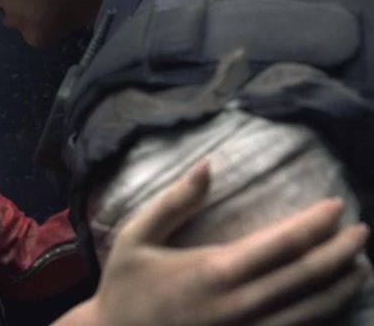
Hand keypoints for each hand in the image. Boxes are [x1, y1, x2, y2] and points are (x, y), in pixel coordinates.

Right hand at [55, 161, 369, 325]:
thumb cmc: (125, 286)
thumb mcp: (136, 237)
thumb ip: (173, 202)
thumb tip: (207, 165)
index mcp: (214, 270)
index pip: (283, 243)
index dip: (317, 223)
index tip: (338, 206)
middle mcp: (238, 304)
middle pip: (307, 276)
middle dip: (341, 251)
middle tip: (362, 231)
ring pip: (312, 310)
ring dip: (341, 286)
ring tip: (359, 266)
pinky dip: (321, 316)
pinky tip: (331, 303)